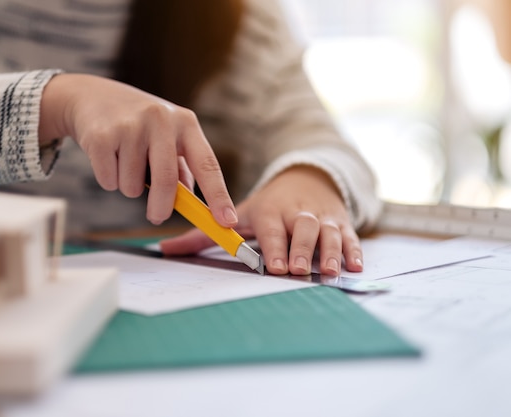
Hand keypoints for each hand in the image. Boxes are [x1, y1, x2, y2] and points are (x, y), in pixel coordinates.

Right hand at [39, 74, 236, 226]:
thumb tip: (190, 203)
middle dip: (162, 207)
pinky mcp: (102, 136)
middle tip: (157, 216)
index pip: (207, 165)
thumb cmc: (137, 123)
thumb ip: (181, 168)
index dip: (219, 196)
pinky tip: (107, 156)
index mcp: (185, 122)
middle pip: (167, 181)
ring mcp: (130, 126)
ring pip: (133, 186)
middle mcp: (161, 119)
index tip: (227, 222)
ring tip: (124, 162)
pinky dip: (108, 179)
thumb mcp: (167, 136)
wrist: (91, 96)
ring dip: (129, 187)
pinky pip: (109, 181)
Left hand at [159, 166, 362, 275]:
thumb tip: (165, 250)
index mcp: (269, 210)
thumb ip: (204, 234)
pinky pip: (350, 236)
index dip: (275, 247)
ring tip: (331, 271)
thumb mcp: (239, 215)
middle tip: (299, 270)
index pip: (272, 228)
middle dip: (302, 249)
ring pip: (328, 232)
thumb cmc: (268, 205)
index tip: (275, 266)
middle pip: (302, 229)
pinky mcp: (340, 222)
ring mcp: (321, 217)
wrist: (306, 179)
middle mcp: (297, 212)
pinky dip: (354, 250)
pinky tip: (355, 266)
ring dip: (331, 251)